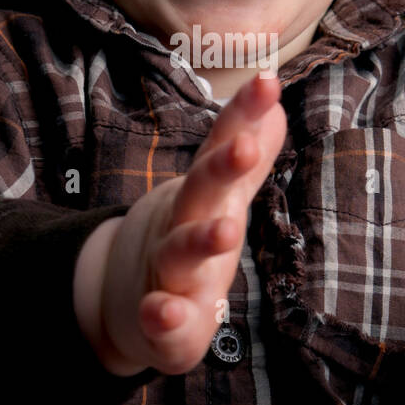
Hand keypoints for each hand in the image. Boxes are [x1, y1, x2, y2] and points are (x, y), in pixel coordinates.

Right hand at [78, 71, 286, 376]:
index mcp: (204, 195)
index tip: (267, 80)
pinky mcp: (162, 324)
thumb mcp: (221, 198)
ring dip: (200, 240)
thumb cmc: (188, 240)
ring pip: (181, 253)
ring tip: (227, 230)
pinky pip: (161, 322)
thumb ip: (249, 155)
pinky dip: (161, 317)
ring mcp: (167, 272)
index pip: (224, 146)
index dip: (244, 114)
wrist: (128, 300)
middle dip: (222, 168)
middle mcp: (182, 225)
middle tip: (245, 146)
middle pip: (201, 191)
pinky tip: (164, 313)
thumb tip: (276, 104)